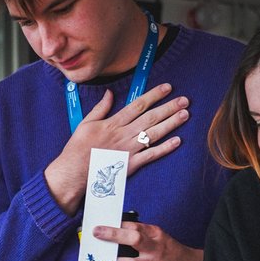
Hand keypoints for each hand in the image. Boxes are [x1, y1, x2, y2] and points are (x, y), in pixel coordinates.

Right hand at [45, 84, 190, 213]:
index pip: (138, 105)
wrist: (74, 172)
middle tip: (185, 100)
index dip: (154, 95)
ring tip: (185, 115)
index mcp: (113, 123)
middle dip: (169, 107)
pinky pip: (151, 155)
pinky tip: (177, 141)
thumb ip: (100, 108)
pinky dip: (165, 148)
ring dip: (171, 124)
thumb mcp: (85, 123)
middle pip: (151, 118)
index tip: (168, 88)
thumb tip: (110, 94)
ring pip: (154, 134)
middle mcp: (124, 134)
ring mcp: (129, 150)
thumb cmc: (77, 149)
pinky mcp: (131, 164)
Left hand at [94, 220, 202, 260]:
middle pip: (134, 238)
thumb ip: (142, 235)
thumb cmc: (171, 253)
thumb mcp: (159, 238)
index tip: (101, 224)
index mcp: (155, 234)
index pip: (134, 225)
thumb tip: (116, 233)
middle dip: (113, 235)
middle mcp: (154, 247)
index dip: (116, 224)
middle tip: (97, 233)